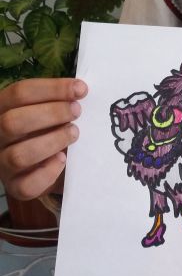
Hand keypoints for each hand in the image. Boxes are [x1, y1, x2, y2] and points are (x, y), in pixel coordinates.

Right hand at [0, 78, 86, 200]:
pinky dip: (49, 172)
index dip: (52, 88)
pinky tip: (63, 159)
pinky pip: (28, 184)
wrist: (42, 166)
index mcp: (3, 109)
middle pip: (12, 122)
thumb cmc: (46, 129)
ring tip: (74, 133)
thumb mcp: (46, 110)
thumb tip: (80, 90)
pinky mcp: (15, 187)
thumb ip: (58, 100)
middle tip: (77, 111)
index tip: (80, 89)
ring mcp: (3, 163)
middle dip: (52, 113)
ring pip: (19, 155)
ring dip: (53, 141)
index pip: (20, 92)